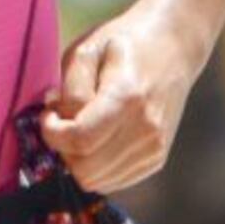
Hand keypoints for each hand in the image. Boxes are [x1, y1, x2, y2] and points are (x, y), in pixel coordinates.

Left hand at [39, 9, 200, 192]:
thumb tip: (64, 122)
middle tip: (63, 121)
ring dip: (78, 159)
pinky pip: (113, 181)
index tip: (49, 112)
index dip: (52, 133)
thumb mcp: (88, 50)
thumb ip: (71, 90)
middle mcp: (146, 128)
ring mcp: (154, 147)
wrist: (175, 45)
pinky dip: (96, 167)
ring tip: (82, 128)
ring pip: (97, 181)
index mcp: (127, 97)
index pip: (79, 139)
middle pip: (85, 169)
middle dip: (62, 150)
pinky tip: (97, 139)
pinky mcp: (157, 158)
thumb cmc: (126, 42)